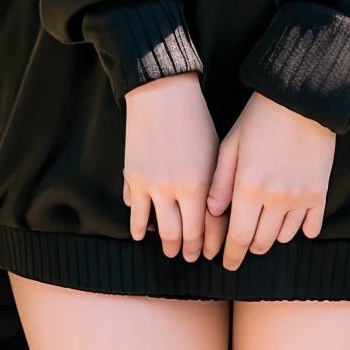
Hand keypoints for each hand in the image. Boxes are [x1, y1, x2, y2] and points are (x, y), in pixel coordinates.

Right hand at [123, 72, 226, 261]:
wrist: (161, 92)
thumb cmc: (195, 119)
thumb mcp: (217, 152)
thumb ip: (218, 186)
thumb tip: (217, 215)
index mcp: (200, 184)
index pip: (207, 229)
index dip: (211, 245)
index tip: (213, 253)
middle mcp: (174, 190)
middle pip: (182, 235)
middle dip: (188, 251)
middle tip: (191, 257)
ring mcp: (150, 185)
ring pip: (157, 229)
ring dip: (165, 244)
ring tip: (169, 250)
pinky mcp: (132, 177)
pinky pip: (134, 212)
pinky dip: (138, 226)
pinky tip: (143, 231)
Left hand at [207, 92, 335, 271]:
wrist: (302, 98)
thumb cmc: (260, 117)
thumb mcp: (230, 144)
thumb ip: (220, 182)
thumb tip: (212, 213)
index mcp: (248, 188)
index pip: (237, 237)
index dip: (231, 255)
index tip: (226, 264)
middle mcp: (275, 199)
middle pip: (261, 242)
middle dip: (249, 248)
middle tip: (242, 245)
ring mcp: (300, 197)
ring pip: (285, 237)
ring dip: (272, 237)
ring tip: (264, 229)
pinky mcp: (320, 192)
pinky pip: (311, 226)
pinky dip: (300, 229)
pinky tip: (294, 223)